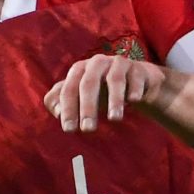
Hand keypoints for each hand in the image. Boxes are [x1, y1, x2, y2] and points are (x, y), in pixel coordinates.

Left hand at [47, 52, 170, 131]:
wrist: (135, 80)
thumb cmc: (102, 90)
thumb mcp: (79, 95)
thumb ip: (60, 101)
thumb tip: (56, 112)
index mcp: (79, 70)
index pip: (68, 89)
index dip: (67, 109)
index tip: (69, 129)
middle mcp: (97, 63)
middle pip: (89, 83)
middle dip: (87, 107)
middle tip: (88, 129)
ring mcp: (118, 64)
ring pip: (115, 79)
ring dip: (114, 99)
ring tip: (114, 119)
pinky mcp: (138, 69)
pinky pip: (136, 78)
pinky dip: (134, 89)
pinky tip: (133, 101)